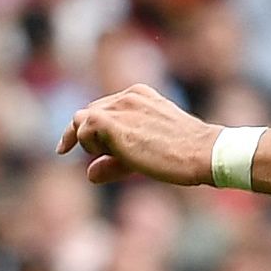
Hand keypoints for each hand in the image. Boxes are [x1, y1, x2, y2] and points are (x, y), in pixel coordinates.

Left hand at [57, 85, 221, 189]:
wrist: (202, 153)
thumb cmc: (182, 156)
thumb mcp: (144, 155)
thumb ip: (115, 160)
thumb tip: (89, 174)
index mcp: (139, 95)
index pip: (101, 108)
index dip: (87, 129)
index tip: (67, 147)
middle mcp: (127, 96)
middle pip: (87, 113)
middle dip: (85, 137)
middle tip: (93, 156)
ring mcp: (119, 107)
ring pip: (82, 121)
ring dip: (91, 143)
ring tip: (121, 156)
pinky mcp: (110, 121)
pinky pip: (83, 132)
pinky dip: (91, 146)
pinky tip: (116, 154)